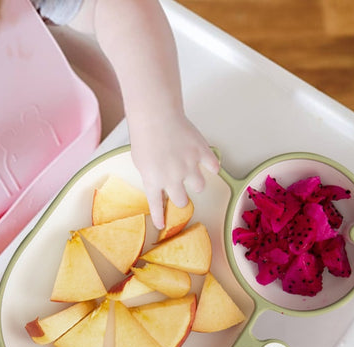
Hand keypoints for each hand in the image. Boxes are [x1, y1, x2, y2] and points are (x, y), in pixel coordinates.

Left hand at [130, 113, 218, 228]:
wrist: (156, 114)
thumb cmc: (144, 134)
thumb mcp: (140, 161)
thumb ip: (151, 176)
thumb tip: (160, 185)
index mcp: (153, 181)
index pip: (157, 206)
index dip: (160, 218)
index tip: (162, 225)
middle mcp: (172, 178)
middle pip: (183, 201)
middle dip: (181, 198)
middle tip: (180, 190)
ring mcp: (189, 166)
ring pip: (200, 187)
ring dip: (196, 182)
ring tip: (191, 171)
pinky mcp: (202, 153)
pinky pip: (213, 167)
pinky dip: (211, 166)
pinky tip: (206, 162)